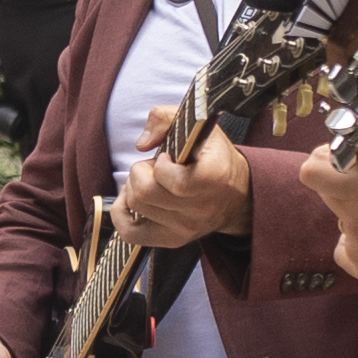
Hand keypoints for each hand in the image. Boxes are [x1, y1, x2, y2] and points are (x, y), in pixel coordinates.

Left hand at [117, 113, 251, 247]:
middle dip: (140, 172)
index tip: (168, 158)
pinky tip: (129, 200)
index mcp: (213, 177)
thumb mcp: (198, 126)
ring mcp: (187, 228)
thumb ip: (166, 118)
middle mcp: (201, 208)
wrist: (237, 192)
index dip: (160, 163)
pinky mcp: (173, 240)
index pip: (168, 178)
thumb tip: (142, 144)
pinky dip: (121, 215)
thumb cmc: (214, 156)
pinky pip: (130, 234)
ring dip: (134, 188)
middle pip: (144, 192)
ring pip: (136, 206)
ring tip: (151, 181)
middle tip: (154, 168)